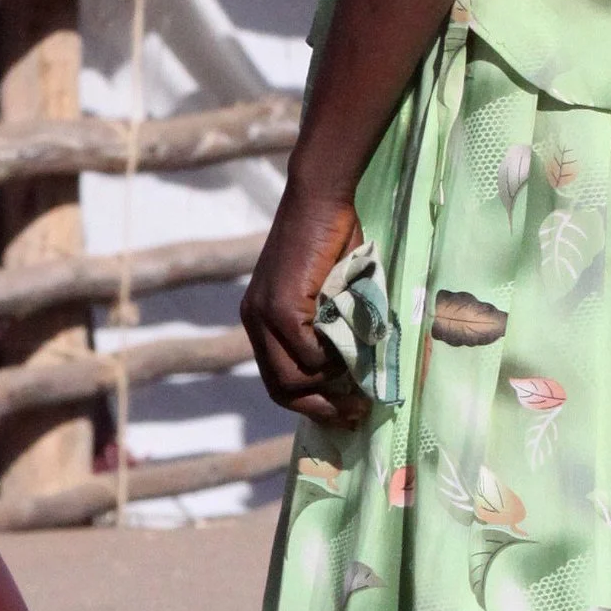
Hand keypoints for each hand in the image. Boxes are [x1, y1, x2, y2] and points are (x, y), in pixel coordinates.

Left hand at [241, 180, 365, 428]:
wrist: (319, 199)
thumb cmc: (329, 239)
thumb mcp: (323, 294)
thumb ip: (324, 328)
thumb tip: (350, 374)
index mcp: (259, 318)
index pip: (276, 379)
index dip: (309, 402)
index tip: (343, 410)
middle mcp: (254, 320)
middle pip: (280, 388)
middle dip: (321, 407)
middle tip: (356, 411)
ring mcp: (263, 315)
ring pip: (294, 378)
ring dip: (330, 381)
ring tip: (357, 368)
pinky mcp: (280, 308)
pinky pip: (310, 356)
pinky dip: (333, 358)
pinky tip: (348, 339)